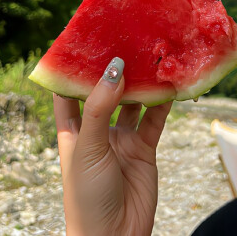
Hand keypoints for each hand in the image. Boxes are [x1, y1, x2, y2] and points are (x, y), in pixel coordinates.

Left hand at [53, 57, 171, 235]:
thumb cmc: (87, 196)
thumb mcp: (87, 148)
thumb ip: (99, 107)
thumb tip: (114, 68)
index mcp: (73, 129)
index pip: (67, 91)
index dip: (72, 67)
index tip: (82, 40)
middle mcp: (97, 129)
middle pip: (104, 91)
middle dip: (113, 69)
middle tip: (124, 40)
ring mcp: (121, 138)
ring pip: (132, 102)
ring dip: (140, 82)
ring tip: (149, 55)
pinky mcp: (144, 148)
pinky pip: (154, 118)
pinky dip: (162, 102)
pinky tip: (169, 84)